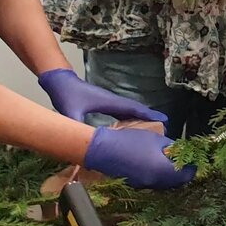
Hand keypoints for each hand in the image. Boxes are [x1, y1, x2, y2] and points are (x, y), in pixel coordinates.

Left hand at [37, 68, 168, 125]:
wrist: (60, 81)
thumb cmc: (66, 94)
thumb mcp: (70, 112)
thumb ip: (76, 127)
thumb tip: (83, 144)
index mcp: (110, 101)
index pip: (134, 108)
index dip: (149, 115)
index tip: (165, 121)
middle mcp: (113, 100)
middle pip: (136, 110)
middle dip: (151, 118)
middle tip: (164, 130)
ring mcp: (110, 101)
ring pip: (130, 111)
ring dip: (142, 119)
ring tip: (153, 131)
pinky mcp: (105, 103)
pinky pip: (122, 113)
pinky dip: (131, 119)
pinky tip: (132, 128)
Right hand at [83, 125, 194, 188]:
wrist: (101, 150)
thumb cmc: (130, 141)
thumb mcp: (156, 139)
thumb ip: (171, 148)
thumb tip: (179, 152)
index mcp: (163, 171)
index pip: (188, 174)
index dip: (192, 166)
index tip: (193, 158)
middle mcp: (156, 183)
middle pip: (177, 182)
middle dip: (182, 172)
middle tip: (182, 159)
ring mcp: (144, 186)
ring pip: (165, 184)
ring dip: (169, 174)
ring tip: (168, 160)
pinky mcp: (135, 185)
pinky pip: (153, 183)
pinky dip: (158, 176)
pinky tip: (154, 164)